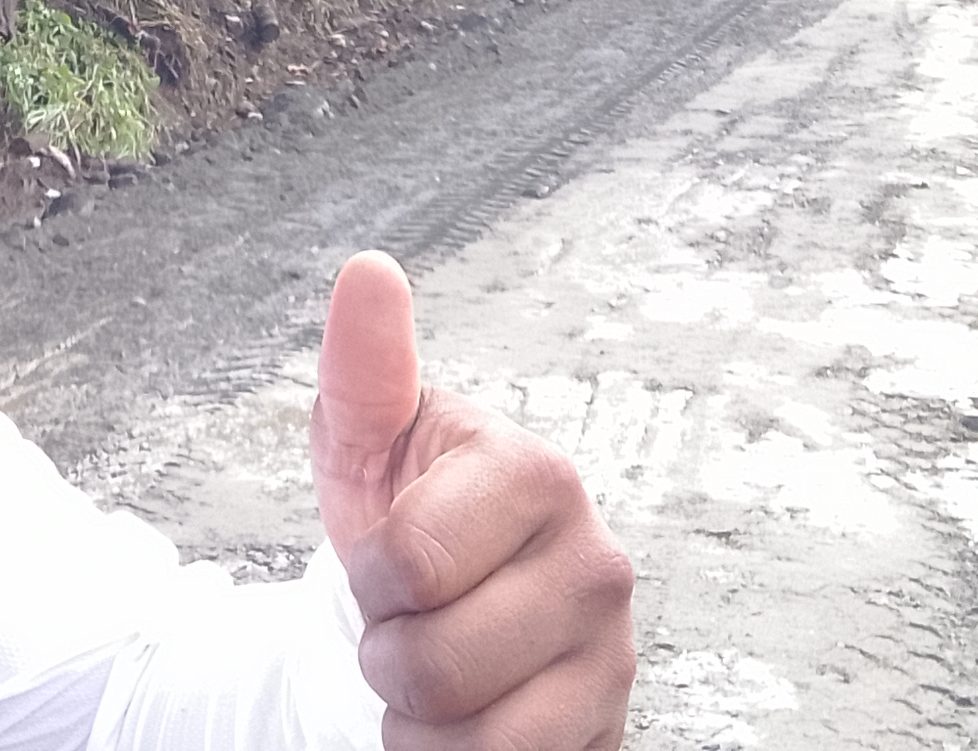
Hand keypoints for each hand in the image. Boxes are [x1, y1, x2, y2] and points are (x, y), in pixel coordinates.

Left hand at [313, 251, 635, 748]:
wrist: (446, 611)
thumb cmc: (407, 516)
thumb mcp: (368, 441)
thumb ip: (365, 367)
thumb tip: (368, 272)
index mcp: (537, 475)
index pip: (406, 566)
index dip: (365, 579)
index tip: (386, 560)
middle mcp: (597, 565)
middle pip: (431, 666)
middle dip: (386, 657)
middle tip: (408, 623)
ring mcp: (613, 657)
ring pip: (466, 739)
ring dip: (415, 720)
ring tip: (436, 671)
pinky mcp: (608, 731)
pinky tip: (468, 718)